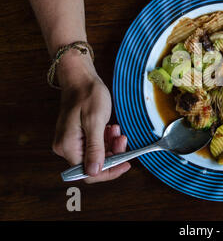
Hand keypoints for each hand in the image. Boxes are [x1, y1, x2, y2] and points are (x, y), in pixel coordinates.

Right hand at [51, 50, 130, 182]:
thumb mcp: (95, 121)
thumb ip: (95, 148)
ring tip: (116, 129)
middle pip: (93, 164)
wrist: (80, 78)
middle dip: (112, 154)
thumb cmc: (87, 95)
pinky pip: (94, 145)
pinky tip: (111, 127)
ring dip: (111, 145)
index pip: (88, 173)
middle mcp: (66, 147)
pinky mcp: (77, 136)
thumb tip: (94, 172)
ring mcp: (71, 142)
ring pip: (96, 154)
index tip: (127, 164)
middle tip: (123, 138)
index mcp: (68, 146)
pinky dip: (106, 139)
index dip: (109, 172)